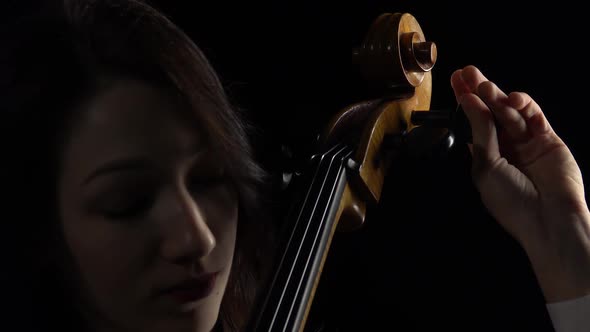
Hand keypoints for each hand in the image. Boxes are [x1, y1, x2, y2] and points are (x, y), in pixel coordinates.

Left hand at [450, 65, 589, 301]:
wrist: (548, 221)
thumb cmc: (511, 201)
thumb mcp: (486, 165)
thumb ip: (481, 132)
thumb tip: (469, 102)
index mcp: (486, 157)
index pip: (473, 122)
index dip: (465, 102)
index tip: (455, 81)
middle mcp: (506, 147)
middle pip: (490, 112)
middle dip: (478, 91)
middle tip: (466, 72)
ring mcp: (528, 143)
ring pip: (510, 112)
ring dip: (496, 96)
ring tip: (483, 85)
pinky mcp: (549, 140)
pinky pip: (534, 117)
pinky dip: (523, 105)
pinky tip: (510, 98)